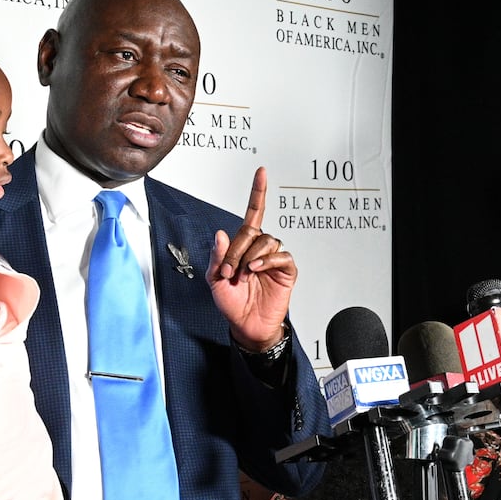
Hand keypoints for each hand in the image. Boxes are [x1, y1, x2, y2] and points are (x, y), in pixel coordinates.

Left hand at [209, 166, 296, 349]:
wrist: (246, 326)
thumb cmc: (231, 303)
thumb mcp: (214, 279)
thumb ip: (218, 256)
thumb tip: (221, 234)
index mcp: (243, 246)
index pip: (252, 214)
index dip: (258, 193)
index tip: (261, 173)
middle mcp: (259, 249)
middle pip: (253, 231)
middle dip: (238, 249)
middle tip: (230, 270)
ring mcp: (273, 259)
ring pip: (267, 242)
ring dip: (251, 257)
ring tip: (244, 275)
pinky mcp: (286, 271)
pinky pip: (281, 256)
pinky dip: (267, 261)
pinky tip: (256, 271)